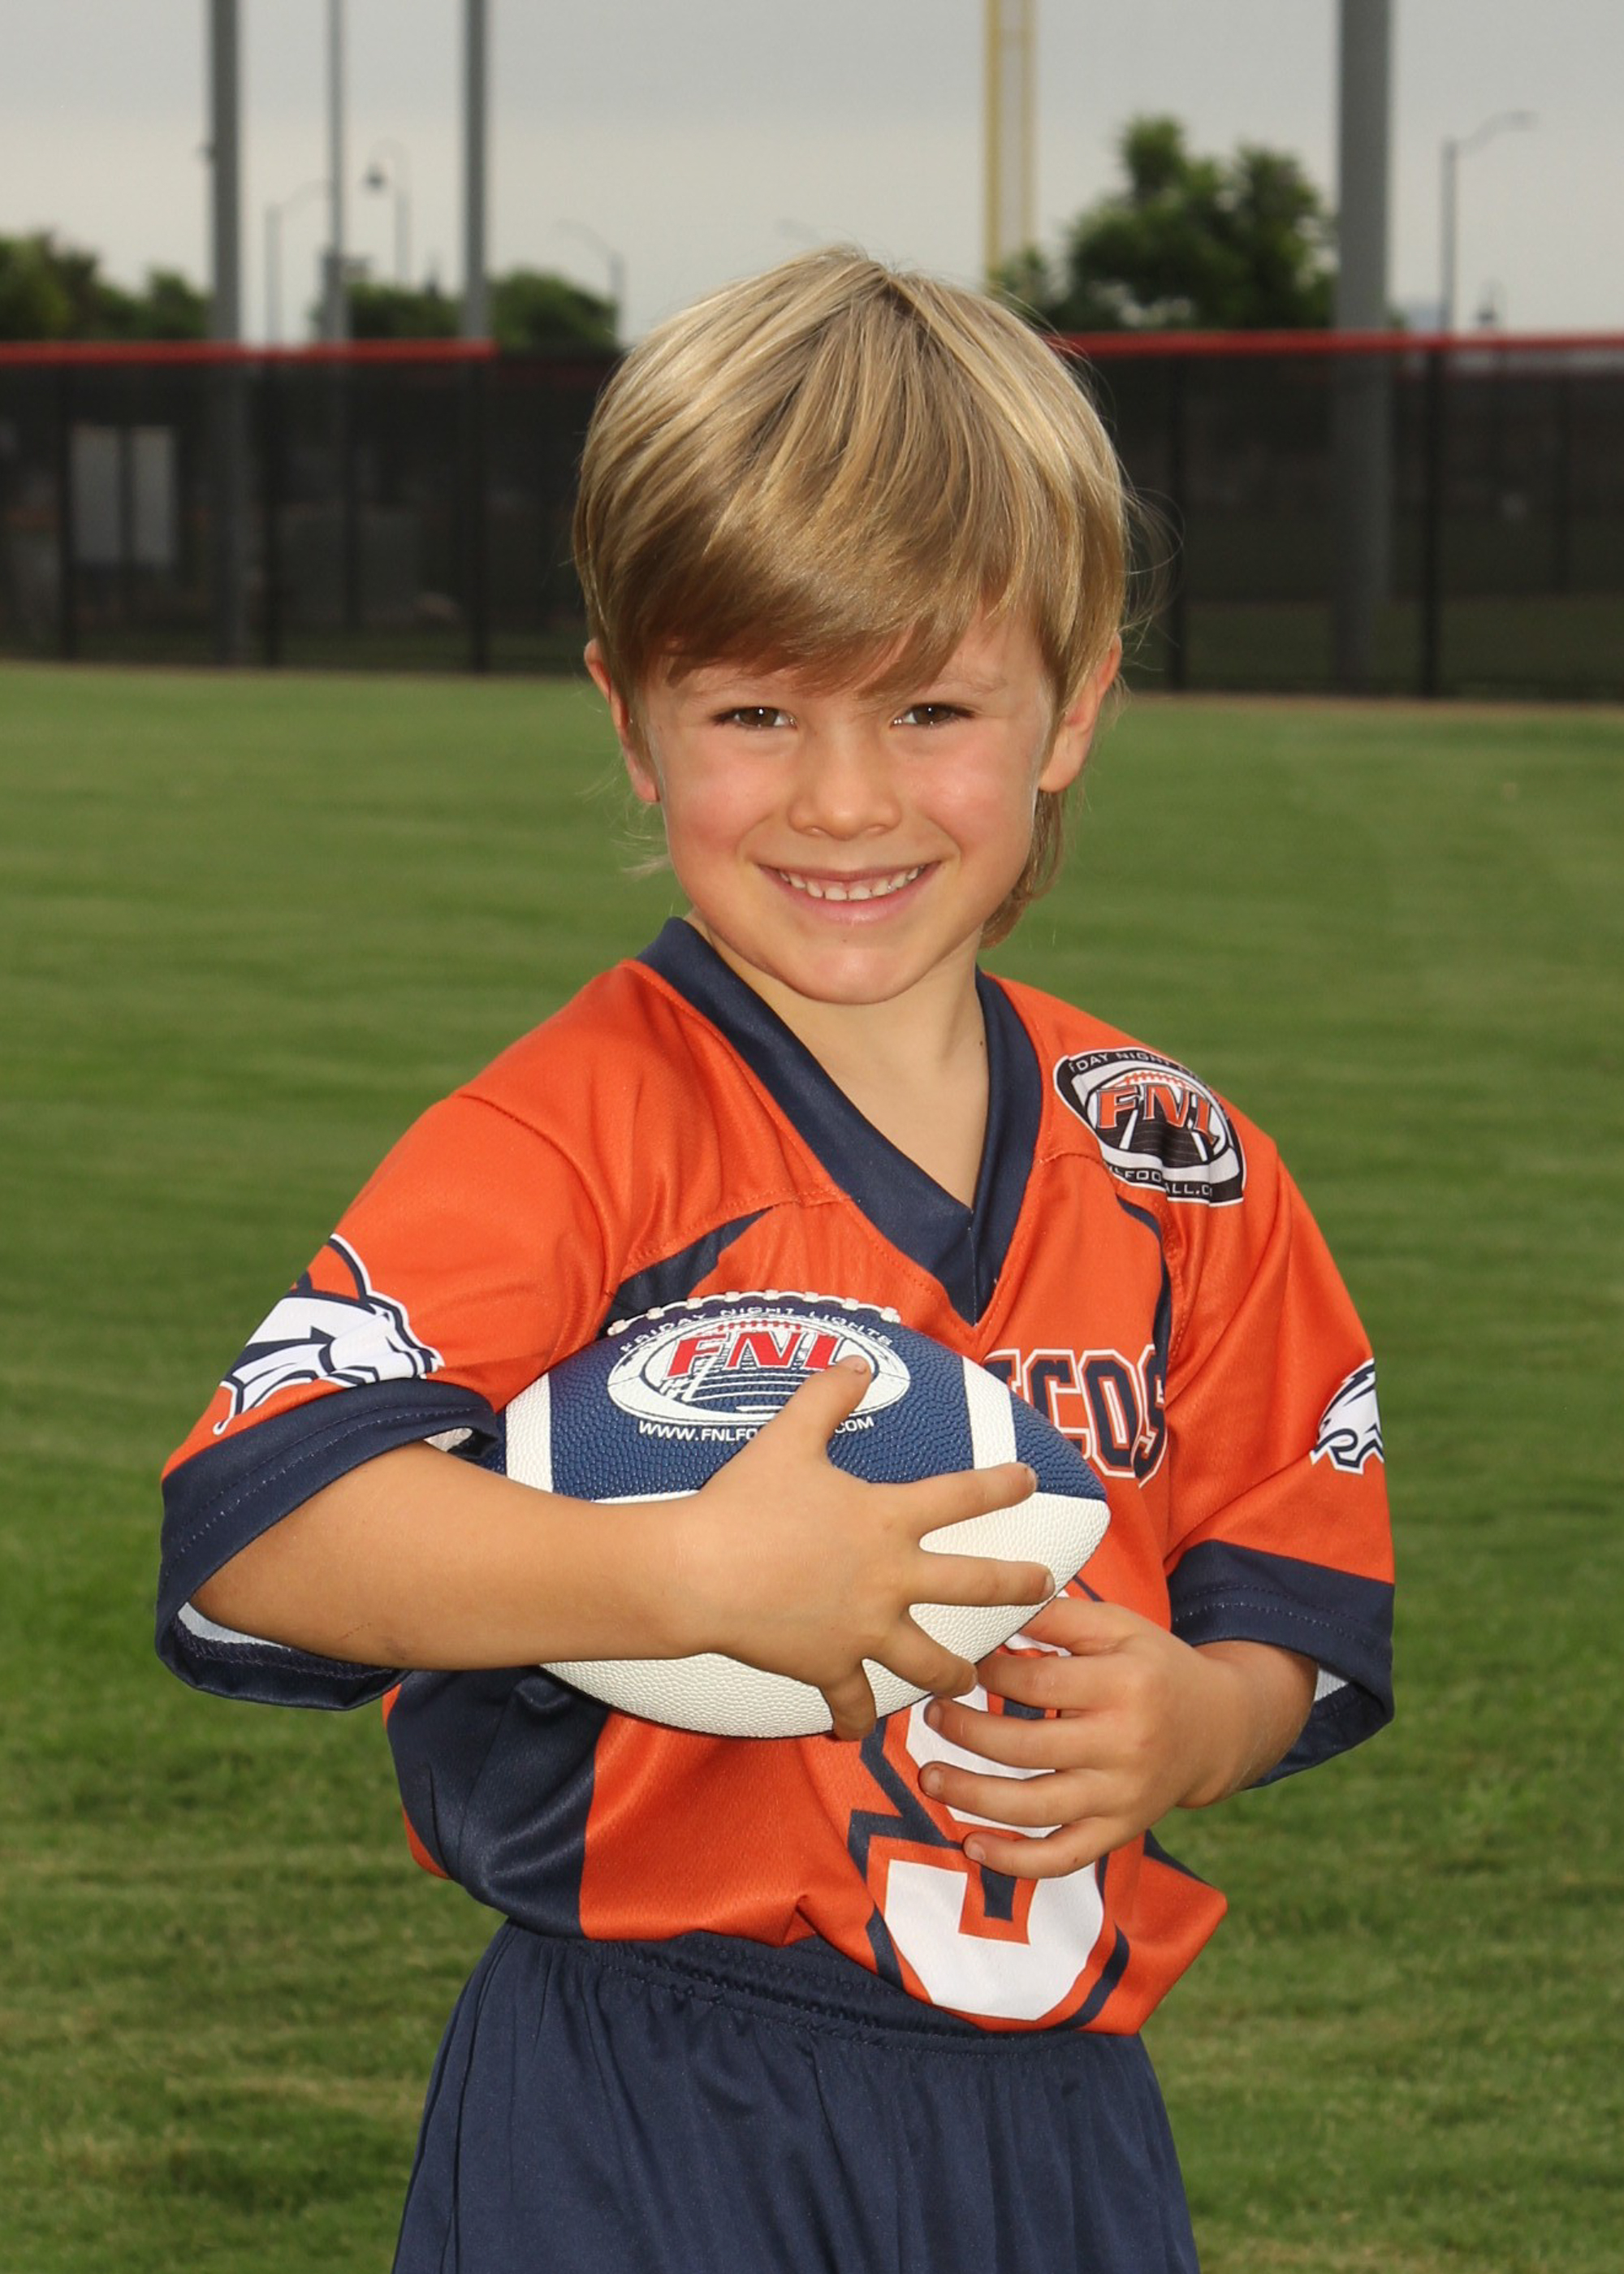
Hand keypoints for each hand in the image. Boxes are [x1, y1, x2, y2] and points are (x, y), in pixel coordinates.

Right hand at [672, 1358, 1056, 1741]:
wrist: (699, 1573)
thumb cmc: (743, 1503)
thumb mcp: (787, 1437)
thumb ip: (827, 1397)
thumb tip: (854, 1361)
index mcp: (888, 1519)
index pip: (961, 1496)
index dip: (1000, 1485)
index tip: (1028, 1481)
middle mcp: (891, 1578)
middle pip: (975, 1585)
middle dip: (1019, 1587)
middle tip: (1048, 1590)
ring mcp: (865, 1630)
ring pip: (930, 1662)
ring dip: (955, 1673)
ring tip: (971, 1681)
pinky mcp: (830, 1668)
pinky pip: (850, 1704)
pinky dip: (852, 1722)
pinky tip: (854, 1734)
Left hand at [914, 1596, 1315, 1878]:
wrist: (1216, 1728)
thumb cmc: (1153, 1667)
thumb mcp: (1119, 1625)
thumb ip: (1059, 1616)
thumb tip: (995, 1608)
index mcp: (1125, 1686)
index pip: (1038, 1685)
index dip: (986, 1674)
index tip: (956, 1663)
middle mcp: (1124, 1746)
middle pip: (1027, 1748)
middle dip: (967, 1733)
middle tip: (931, 1713)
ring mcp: (1121, 1797)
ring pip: (1035, 1809)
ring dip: (973, 1797)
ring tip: (930, 1777)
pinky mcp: (1118, 1832)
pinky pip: (1062, 1857)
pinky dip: (1016, 1861)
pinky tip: (973, 1845)